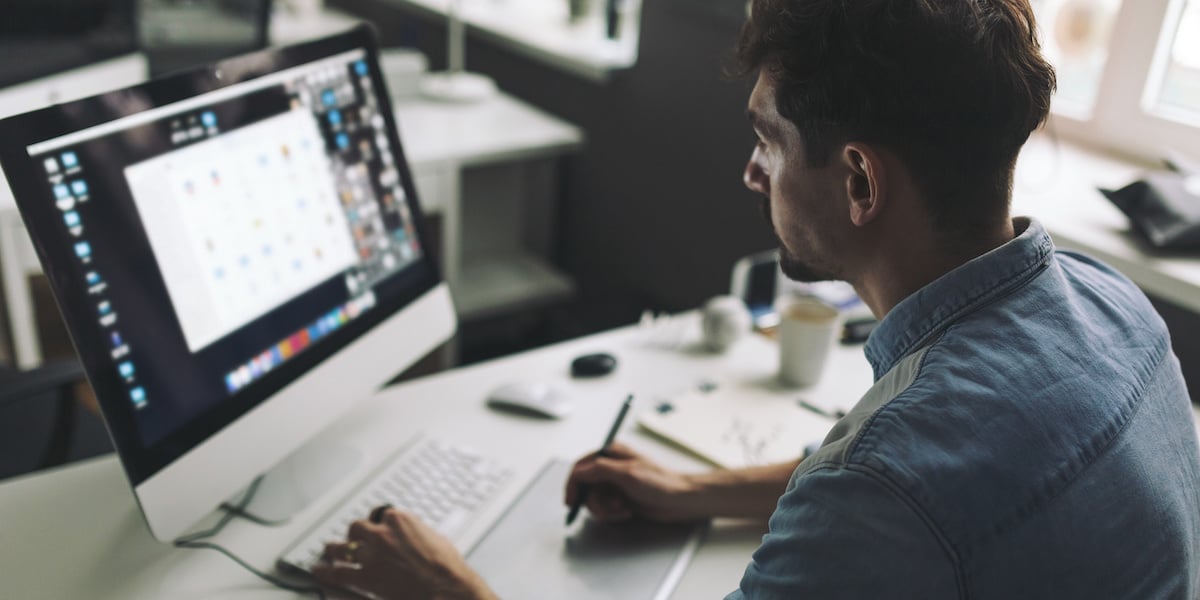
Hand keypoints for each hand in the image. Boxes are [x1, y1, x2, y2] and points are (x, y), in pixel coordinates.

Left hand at [311, 508, 495, 599]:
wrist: (446, 588)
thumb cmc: (446, 566)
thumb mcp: (433, 537)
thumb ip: (415, 532)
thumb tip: (410, 536)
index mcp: (401, 519)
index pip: (380, 513)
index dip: (376, 523)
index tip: (374, 527)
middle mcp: (382, 533)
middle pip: (357, 527)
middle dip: (354, 534)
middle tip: (352, 540)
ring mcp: (372, 555)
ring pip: (342, 546)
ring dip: (333, 549)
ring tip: (328, 551)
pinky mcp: (366, 577)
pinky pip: (338, 572)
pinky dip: (326, 571)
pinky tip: (320, 570)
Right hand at [564, 442, 701, 521]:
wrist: (681, 500)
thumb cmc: (660, 483)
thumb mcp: (627, 474)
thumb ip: (599, 470)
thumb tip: (577, 472)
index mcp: (610, 453)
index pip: (580, 467)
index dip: (572, 485)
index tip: (571, 502)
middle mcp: (610, 467)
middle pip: (584, 487)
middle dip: (595, 501)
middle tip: (610, 506)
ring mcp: (615, 483)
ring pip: (594, 500)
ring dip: (606, 509)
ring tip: (623, 508)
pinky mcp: (620, 497)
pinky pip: (605, 508)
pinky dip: (613, 513)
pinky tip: (627, 511)